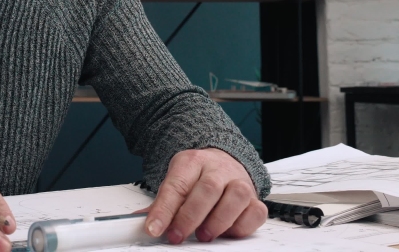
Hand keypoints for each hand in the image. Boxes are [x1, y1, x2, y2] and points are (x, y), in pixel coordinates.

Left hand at [144, 148, 266, 242]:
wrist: (221, 162)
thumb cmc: (196, 177)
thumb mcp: (175, 182)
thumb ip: (161, 204)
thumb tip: (142, 224)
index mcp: (192, 162)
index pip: (177, 185)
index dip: (164, 209)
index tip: (153, 229)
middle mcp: (218, 169)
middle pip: (208, 188)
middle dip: (190, 217)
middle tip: (177, 236)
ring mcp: (239, 182)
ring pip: (237, 197)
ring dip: (218, 221)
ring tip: (203, 235)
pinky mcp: (255, 198)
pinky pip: (256, 212)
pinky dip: (242, 226)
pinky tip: (227, 232)